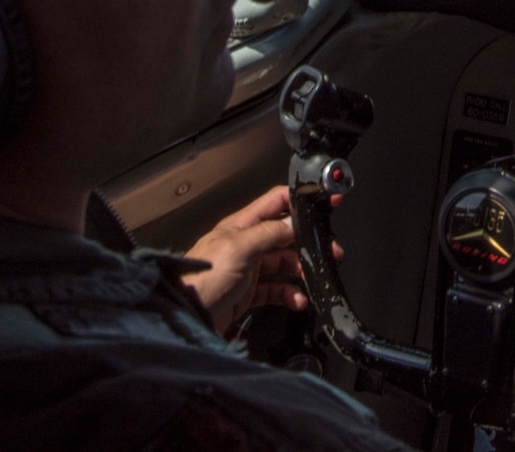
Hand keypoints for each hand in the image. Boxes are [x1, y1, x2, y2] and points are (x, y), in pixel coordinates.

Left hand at [180, 185, 320, 332]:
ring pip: (284, 264)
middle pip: (285, 236)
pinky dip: (290, 294)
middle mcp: (245, 244)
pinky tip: (297, 299)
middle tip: (329, 250)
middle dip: (308, 243)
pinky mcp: (248, 292)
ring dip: (301, 272)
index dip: (300, 200)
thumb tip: (293, 224)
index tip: (325, 201)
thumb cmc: (201, 280)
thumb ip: (268, 233)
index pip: (276, 203)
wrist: (185, 316)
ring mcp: (248, 269)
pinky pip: (277, 289)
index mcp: (241, 226)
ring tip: (313, 280)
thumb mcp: (238, 248)